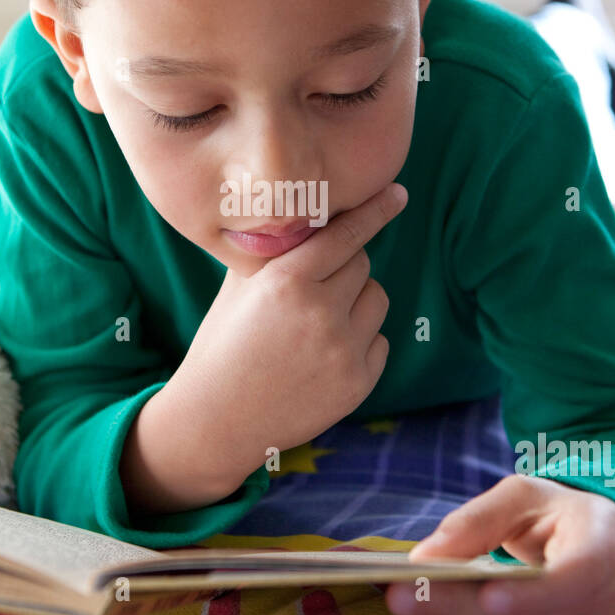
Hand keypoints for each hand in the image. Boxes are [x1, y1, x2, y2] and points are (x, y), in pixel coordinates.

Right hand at [166, 181, 407, 482]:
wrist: (217, 420)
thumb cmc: (223, 346)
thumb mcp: (238, 289)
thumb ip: (276, 254)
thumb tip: (311, 222)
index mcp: (287, 282)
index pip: (345, 235)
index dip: (374, 211)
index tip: (397, 194)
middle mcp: (320, 313)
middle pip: (362, 264)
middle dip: (341, 269)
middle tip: (310, 291)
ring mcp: (343, 351)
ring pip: (376, 299)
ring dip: (355, 302)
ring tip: (317, 324)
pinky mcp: (358, 384)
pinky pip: (379, 341)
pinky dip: (360, 341)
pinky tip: (323, 355)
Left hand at [385, 472, 614, 614]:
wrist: (610, 554)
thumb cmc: (558, 519)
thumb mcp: (523, 498)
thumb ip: (476, 521)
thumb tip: (424, 559)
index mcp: (608, 544)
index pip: (581, 576)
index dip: (534, 595)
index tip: (483, 594)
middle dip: (461, 610)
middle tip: (400, 594)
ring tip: (413, 606)